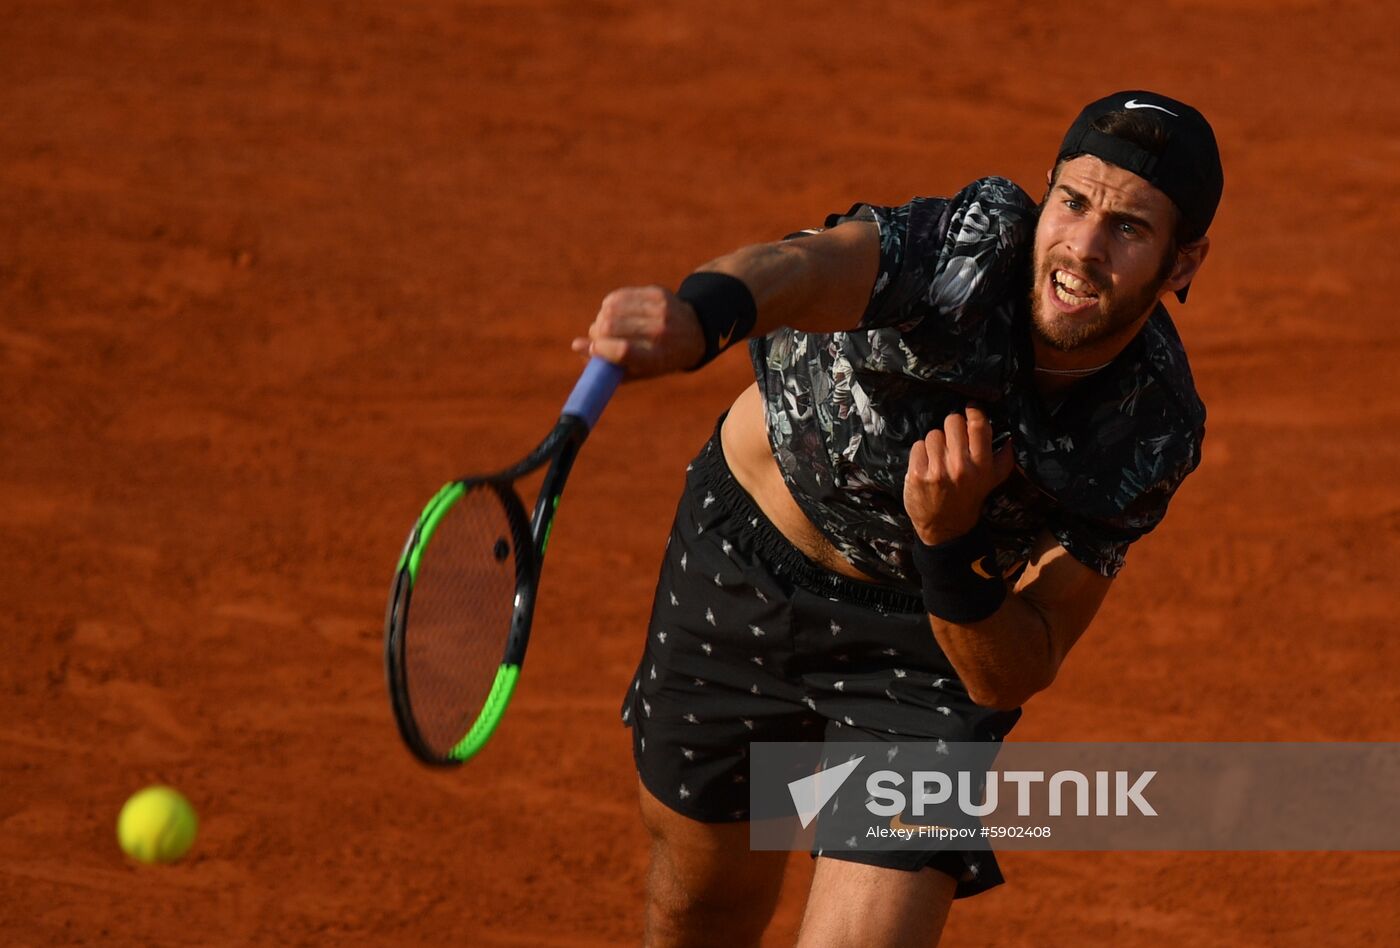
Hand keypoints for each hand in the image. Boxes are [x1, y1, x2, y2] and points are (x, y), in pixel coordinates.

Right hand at [571, 286, 705, 378]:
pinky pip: (619, 295)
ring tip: (606, 326)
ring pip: (611, 308)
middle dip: (596, 332)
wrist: (695, 333)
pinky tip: (614, 312)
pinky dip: (609, 305)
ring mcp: (660, 310)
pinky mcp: (656, 293)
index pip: (623, 351)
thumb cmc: (658, 359)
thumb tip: (576, 345)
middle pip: (611, 326)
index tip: (593, 348)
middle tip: (597, 338)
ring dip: (601, 318)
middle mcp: (661, 332)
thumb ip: (606, 365)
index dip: (601, 349)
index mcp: (657, 358)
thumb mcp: (638, 371)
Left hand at [903, 406, 1015, 544]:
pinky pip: (918, 446)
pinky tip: (927, 466)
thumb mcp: (993, 480)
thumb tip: (1012, 435)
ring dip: (936, 443)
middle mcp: (960, 467)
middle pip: (953, 421)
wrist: (946, 528)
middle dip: (952, 428)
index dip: (973, 411)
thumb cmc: (970, 498)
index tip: (970, 408)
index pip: (978, 424)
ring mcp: (937, 470)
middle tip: (953, 442)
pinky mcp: (917, 474)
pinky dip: (921, 453)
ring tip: (939, 458)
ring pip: (933, 433)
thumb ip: (1004, 457)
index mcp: (982, 465)